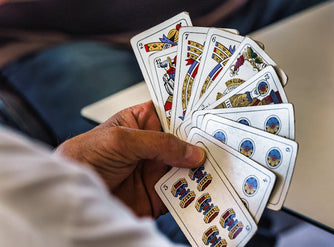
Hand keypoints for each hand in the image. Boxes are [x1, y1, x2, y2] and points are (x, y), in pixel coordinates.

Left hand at [55, 101, 205, 217]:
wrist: (72, 198)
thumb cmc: (85, 157)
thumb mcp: (120, 140)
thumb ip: (158, 143)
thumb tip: (192, 152)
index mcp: (143, 123)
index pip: (173, 114)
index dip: (191, 113)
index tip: (212, 112)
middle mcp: (154, 146)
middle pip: (186, 142)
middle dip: (202, 142)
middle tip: (222, 142)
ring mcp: (158, 169)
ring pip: (189, 167)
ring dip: (202, 168)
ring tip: (219, 166)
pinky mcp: (160, 193)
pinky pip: (183, 191)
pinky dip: (196, 191)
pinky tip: (205, 187)